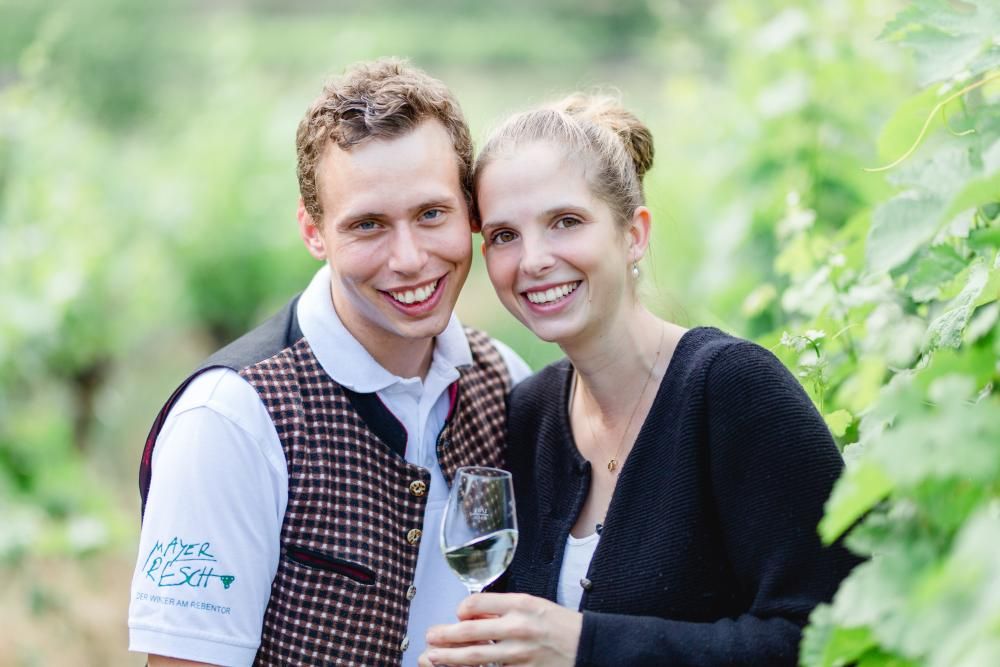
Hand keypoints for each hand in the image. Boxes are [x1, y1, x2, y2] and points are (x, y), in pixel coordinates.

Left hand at [419, 592, 581, 666]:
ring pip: (474, 657)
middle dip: (444, 636)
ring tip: (432, 656)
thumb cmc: (560, 625)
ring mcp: (519, 653)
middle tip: (429, 638)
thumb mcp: (534, 605)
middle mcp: (518, 627)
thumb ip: (503, 609)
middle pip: (469, 632)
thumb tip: (472, 614)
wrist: (589, 647)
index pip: (477, 603)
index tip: (458, 615)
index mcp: (520, 604)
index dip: (462, 609)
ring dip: (449, 657)